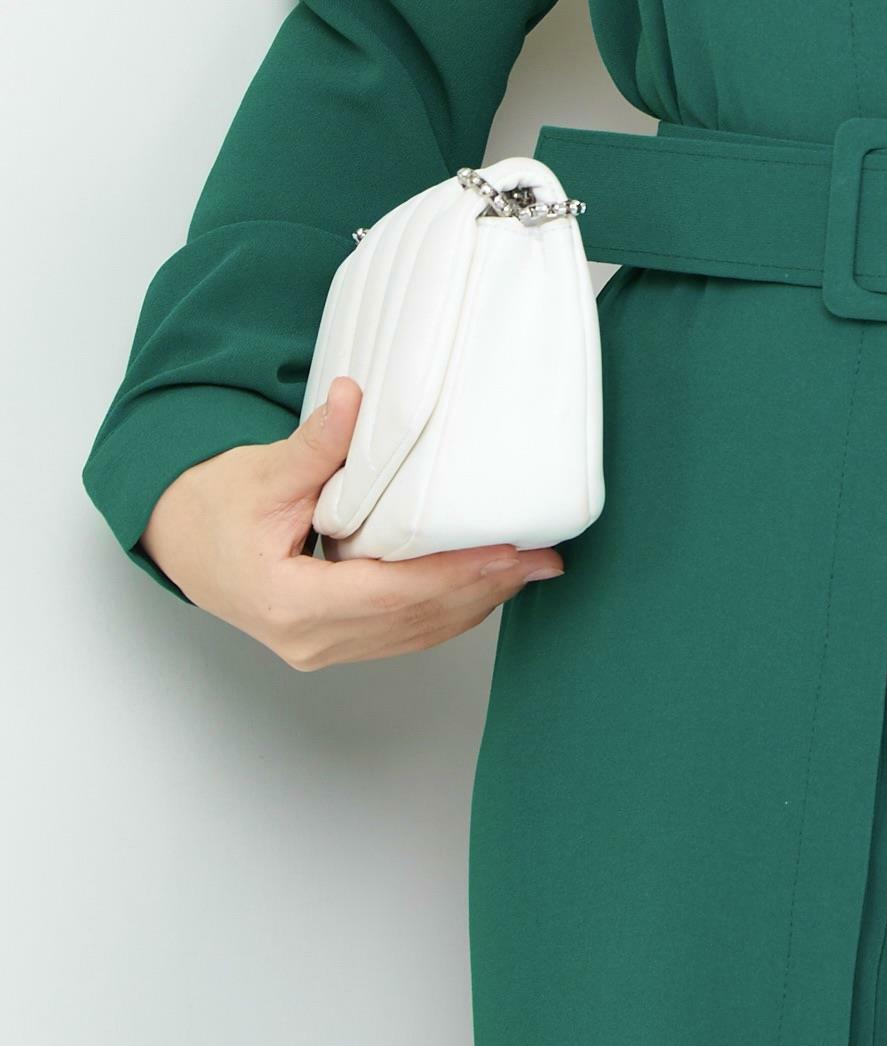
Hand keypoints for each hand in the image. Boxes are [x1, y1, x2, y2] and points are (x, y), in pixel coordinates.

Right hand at [138, 375, 565, 668]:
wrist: (183, 541)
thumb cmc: (215, 508)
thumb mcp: (262, 472)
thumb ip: (314, 445)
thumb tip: (354, 398)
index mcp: (288, 603)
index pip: (389, 595)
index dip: (453, 575)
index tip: (505, 553)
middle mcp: (309, 639)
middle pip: (412, 621)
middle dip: (482, 589)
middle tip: (543, 559)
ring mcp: (323, 647)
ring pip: (414, 633)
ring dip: (475, 602)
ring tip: (530, 570)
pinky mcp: (336, 640)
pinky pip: (403, 632)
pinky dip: (448, 609)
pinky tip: (485, 585)